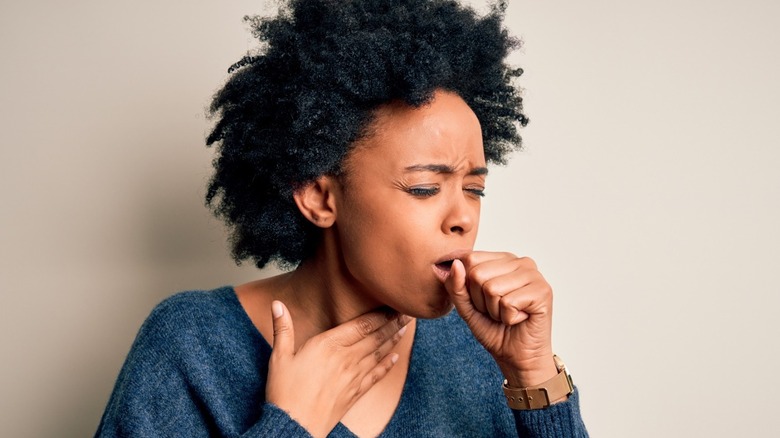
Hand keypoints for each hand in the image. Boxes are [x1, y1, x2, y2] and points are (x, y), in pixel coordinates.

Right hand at [265, 301, 410, 437]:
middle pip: (375, 337)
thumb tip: (277, 304)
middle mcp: (345, 359)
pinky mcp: (355, 393)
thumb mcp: (279, 357)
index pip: (361, 325)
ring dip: (393, 340)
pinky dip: (387, 365)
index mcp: (328, 345)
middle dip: (393, 324)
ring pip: (379, 354)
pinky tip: (395, 358)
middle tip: (408, 313)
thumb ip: (283, 328)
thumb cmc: (284, 392)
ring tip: (405, 329)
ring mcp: (353, 377)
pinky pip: (376, 376)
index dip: (380, 314)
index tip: (392, 304)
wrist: (294, 426)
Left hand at [441, 252, 557, 387]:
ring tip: (509, 315)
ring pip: (492, 288)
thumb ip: (456, 285)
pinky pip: (508, 302)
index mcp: (503, 259)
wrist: (518, 358)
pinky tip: (520, 318)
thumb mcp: (466, 306)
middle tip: (497, 311)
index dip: (468, 287)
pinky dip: (508, 317)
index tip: (484, 301)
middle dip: (481, 301)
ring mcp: (533, 275)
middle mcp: (520, 262)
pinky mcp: (542, 291)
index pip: (469, 259)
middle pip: (478, 274)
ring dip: (494, 311)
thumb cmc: (494, 329)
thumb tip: (455, 263)